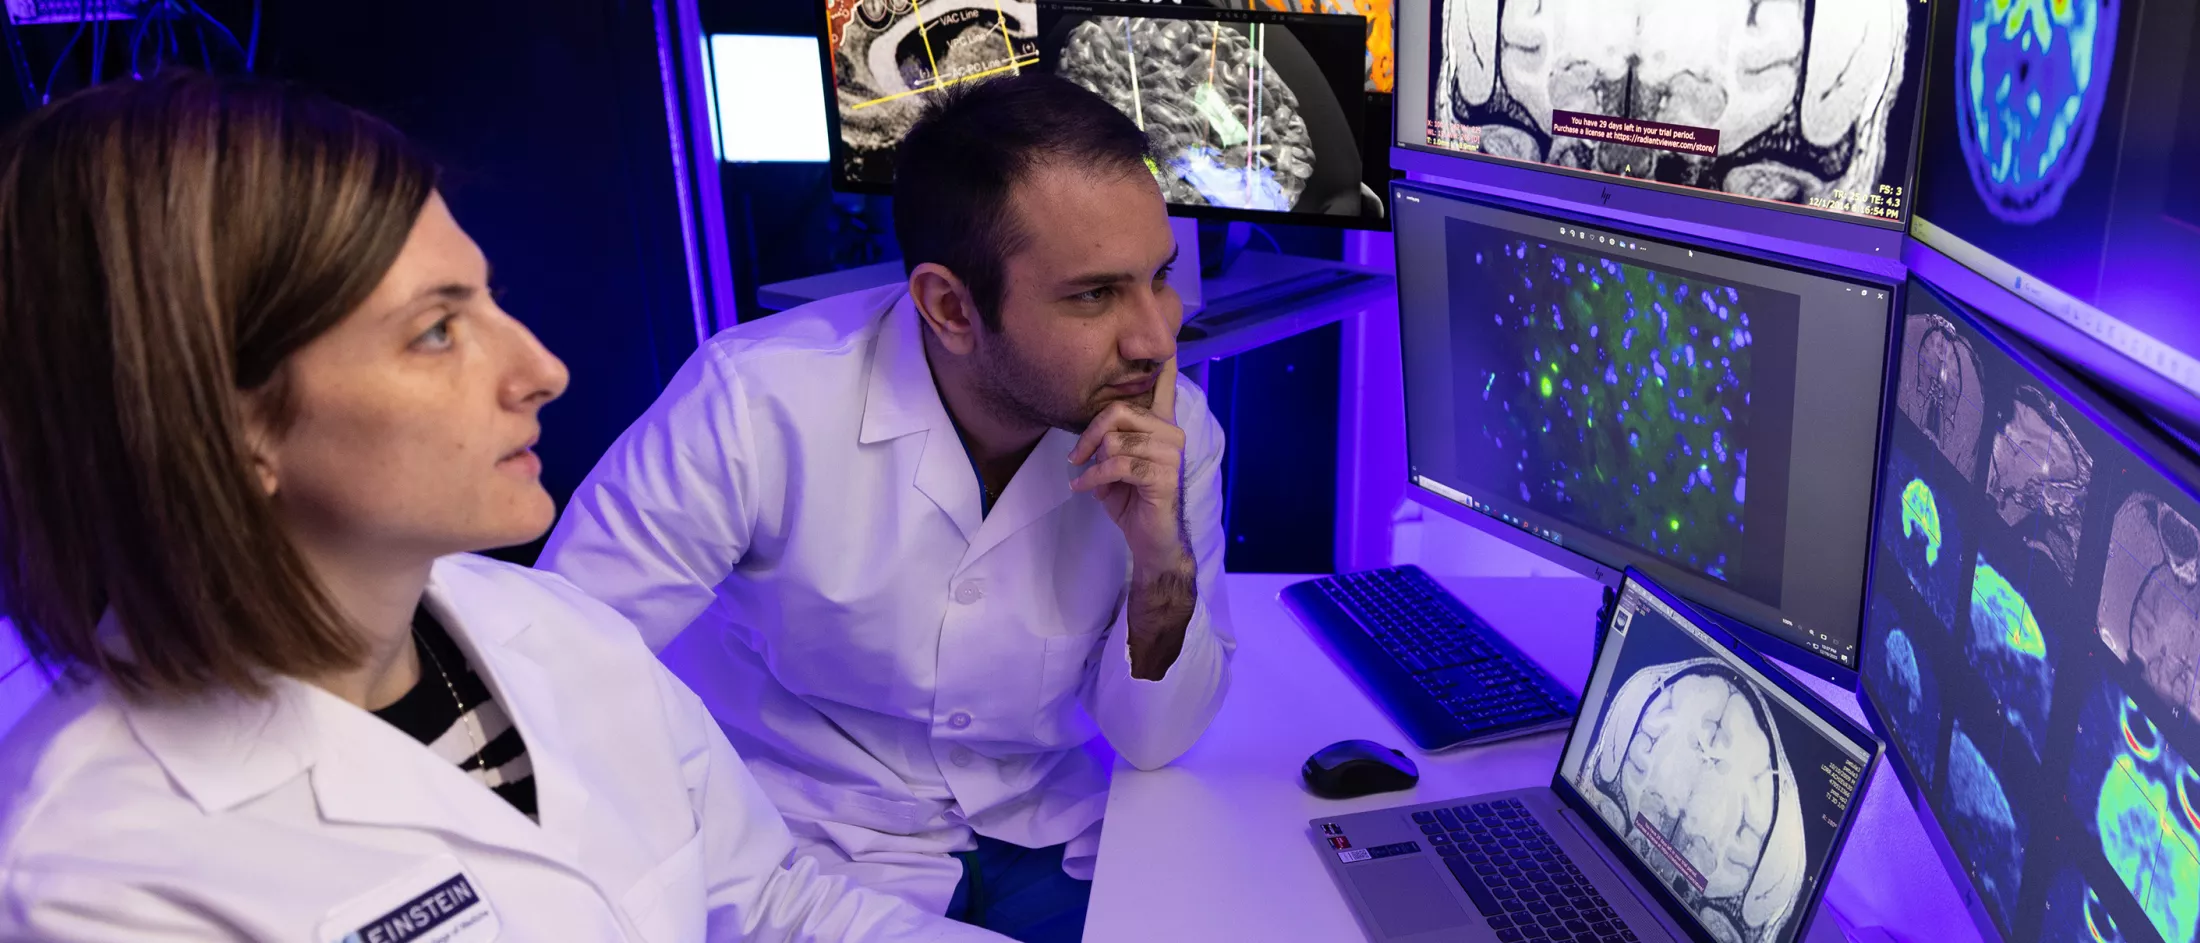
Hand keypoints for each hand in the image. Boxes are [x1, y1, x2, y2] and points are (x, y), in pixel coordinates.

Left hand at [1069, 358, 1190, 571]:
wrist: (1151, 539)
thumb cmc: (1132, 498)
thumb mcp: (1115, 462)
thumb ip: (1111, 437)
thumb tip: (1092, 430)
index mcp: (1160, 424)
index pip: (1164, 385)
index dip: (1162, 363)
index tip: (1163, 340)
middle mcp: (1170, 432)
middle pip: (1119, 412)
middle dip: (1089, 434)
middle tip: (1076, 457)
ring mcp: (1170, 453)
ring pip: (1115, 441)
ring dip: (1092, 463)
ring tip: (1086, 477)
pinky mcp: (1163, 475)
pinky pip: (1117, 465)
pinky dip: (1093, 479)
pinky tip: (1084, 488)